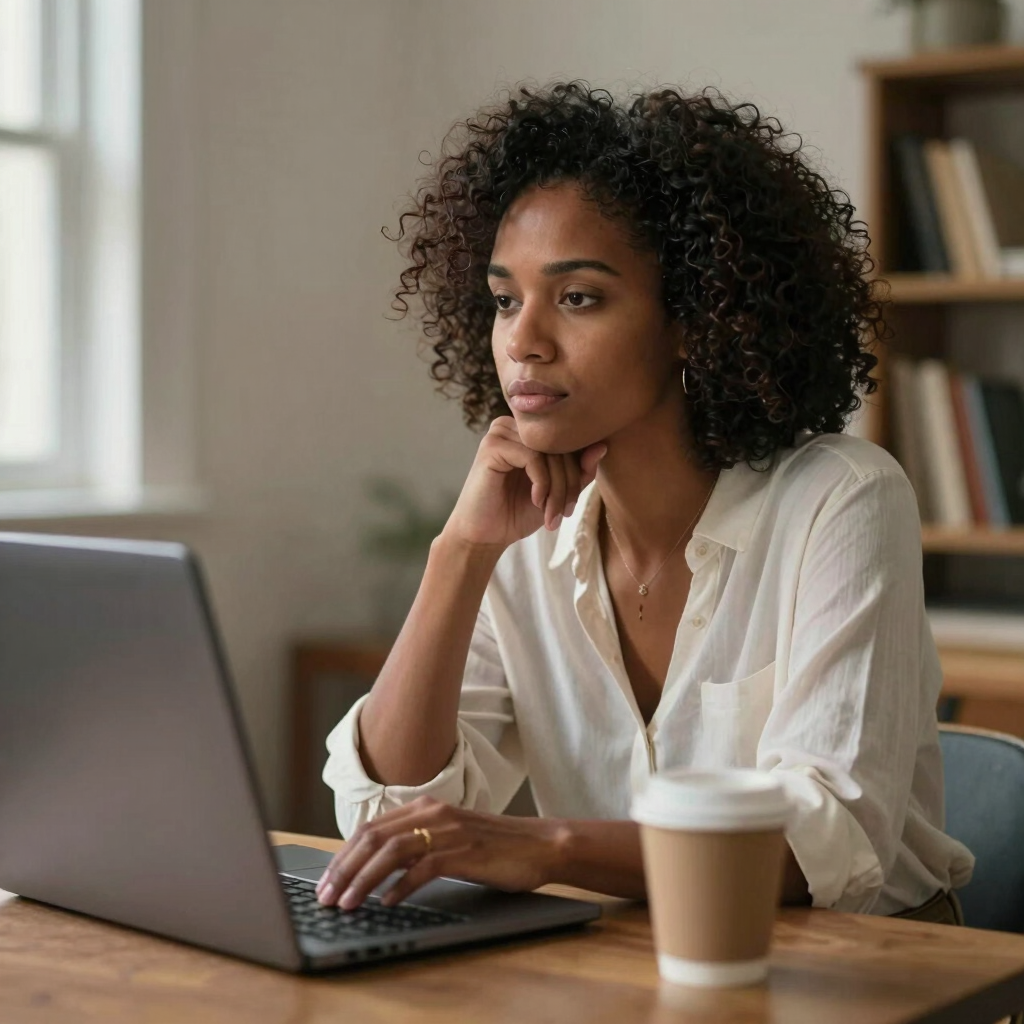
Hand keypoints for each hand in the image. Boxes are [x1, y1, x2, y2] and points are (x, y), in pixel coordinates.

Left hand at [315, 796, 563, 909]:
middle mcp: (433, 813)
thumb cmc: (494, 847)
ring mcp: (449, 831)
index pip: (371, 828)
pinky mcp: (465, 851)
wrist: (539, 845)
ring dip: (364, 879)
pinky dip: (400, 886)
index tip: (326, 881)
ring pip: (392, 851)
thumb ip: (416, 845)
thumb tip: (376, 869)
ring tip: (348, 903)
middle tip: (327, 896)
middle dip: (344, 868)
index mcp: (426, 807)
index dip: (343, 855)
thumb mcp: (448, 839)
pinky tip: (388, 903)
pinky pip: (424, 867)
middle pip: (374, 837)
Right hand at [442, 417, 606, 550]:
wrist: (485, 535)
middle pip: (562, 445)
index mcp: (531, 432)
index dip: (579, 471)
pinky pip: (532, 457)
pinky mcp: (492, 446)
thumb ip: (580, 470)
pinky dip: (541, 483)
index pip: (569, 439)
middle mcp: (516, 426)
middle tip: (565, 512)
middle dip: (569, 484)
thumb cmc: (519, 511)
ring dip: (557, 488)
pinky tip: (536, 501)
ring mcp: (501, 432)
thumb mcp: (559, 491)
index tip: (574, 503)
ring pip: (550, 452)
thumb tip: (603, 446)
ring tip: (552, 514)